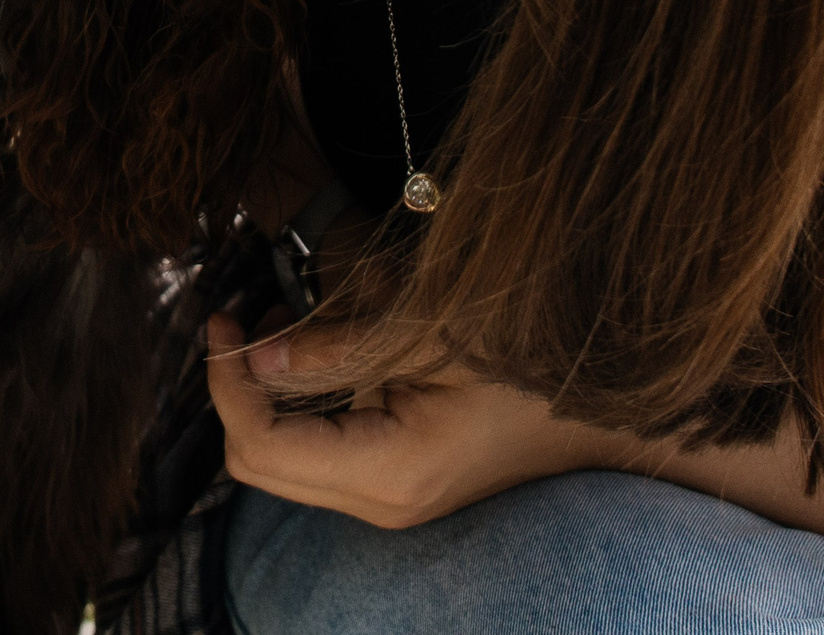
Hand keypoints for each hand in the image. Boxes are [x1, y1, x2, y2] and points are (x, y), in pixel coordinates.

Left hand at [205, 312, 623, 528]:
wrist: (600, 418)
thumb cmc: (527, 368)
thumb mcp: (430, 334)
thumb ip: (337, 347)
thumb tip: (256, 354)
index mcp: (388, 471)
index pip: (262, 445)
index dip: (227, 384)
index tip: (224, 323)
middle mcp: (380, 502)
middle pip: (260, 464)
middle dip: (239, 392)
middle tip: (242, 320)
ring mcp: (388, 500)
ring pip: (284, 462)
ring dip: (266, 396)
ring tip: (279, 323)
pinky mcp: (394, 483)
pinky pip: (318, 454)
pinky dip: (299, 406)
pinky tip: (313, 351)